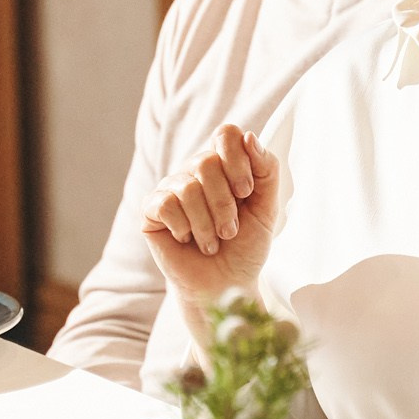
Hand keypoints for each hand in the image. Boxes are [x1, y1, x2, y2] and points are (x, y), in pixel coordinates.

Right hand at [140, 123, 282, 304]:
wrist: (225, 284)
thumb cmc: (245, 247)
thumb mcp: (266, 209)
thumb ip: (266, 170)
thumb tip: (248, 136)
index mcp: (224, 164)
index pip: (225, 134)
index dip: (238, 161)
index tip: (247, 193)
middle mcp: (194, 170)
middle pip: (206, 161)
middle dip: (224, 203)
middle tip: (230, 230)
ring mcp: (171, 188)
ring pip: (187, 186)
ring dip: (207, 223)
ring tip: (212, 242)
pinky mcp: (151, 210)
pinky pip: (165, 204)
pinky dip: (183, 227)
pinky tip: (187, 239)